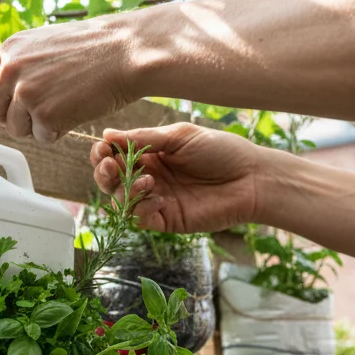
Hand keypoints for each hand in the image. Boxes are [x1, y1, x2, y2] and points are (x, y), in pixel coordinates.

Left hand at [0, 13, 155, 141]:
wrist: (125, 51)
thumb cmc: (94, 48)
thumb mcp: (44, 44)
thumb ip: (19, 64)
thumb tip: (2, 91)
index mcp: (9, 50)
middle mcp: (11, 69)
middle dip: (8, 121)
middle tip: (34, 116)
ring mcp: (26, 92)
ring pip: (15, 129)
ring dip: (37, 127)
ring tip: (65, 104)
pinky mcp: (44, 113)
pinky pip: (42, 137)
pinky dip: (59, 132)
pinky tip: (76, 110)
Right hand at [92, 122, 268, 233]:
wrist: (251, 179)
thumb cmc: (221, 151)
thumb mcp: (180, 137)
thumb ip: (143, 138)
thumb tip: (106, 134)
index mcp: (151, 153)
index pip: (115, 154)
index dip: (103, 152)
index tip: (103, 148)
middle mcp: (149, 176)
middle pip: (111, 179)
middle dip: (104, 172)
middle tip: (110, 166)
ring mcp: (156, 199)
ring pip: (120, 200)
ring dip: (124, 190)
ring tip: (146, 182)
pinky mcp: (166, 220)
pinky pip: (139, 219)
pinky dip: (140, 209)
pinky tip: (157, 197)